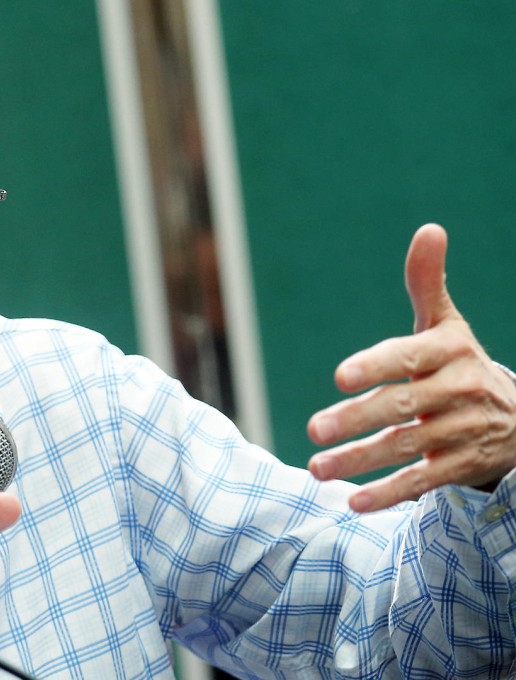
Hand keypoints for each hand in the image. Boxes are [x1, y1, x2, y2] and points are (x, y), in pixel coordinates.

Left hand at [307, 224, 515, 512]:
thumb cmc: (460, 362)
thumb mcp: (447, 324)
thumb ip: (427, 282)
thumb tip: (429, 229)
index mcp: (449, 351)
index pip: (408, 357)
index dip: (376, 366)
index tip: (339, 377)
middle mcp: (458, 391)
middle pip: (401, 406)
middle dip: (357, 420)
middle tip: (313, 429)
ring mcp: (461, 431)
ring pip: (406, 447)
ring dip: (359, 462)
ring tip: (316, 469)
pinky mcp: (459, 466)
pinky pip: (423, 481)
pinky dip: (389, 494)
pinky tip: (353, 503)